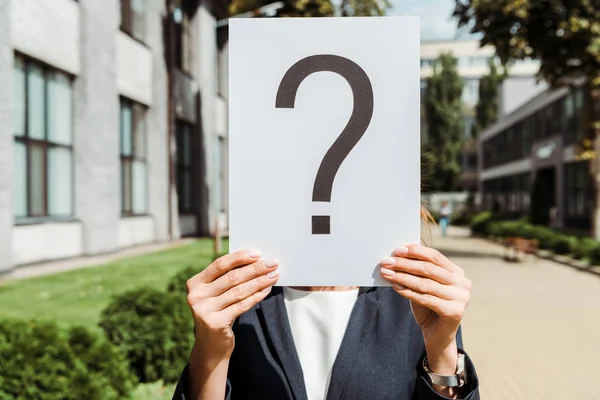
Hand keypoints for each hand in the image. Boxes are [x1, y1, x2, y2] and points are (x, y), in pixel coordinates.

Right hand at [186, 250, 279, 361]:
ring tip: (274, 275)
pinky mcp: (215, 323)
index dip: (239, 257)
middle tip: (273, 263)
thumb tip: (255, 260)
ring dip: (260, 281)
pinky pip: (242, 305)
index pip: (219, 264)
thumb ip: (227, 278)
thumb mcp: (216, 294)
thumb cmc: (217, 312)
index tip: (258, 253)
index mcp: (195, 283)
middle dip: (255, 269)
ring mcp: (204, 310)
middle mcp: (196, 296)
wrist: (210, 346)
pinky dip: (257, 296)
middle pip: (232, 277)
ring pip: (239, 291)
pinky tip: (267, 289)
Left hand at [380, 244, 471, 371]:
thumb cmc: (429, 306)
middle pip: (428, 269)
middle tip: (386, 261)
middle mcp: (463, 283)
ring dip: (402, 277)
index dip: (415, 251)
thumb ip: (416, 271)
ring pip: (425, 283)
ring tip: (387, 273)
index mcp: (457, 272)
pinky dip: (408, 292)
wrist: (437, 335)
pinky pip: (426, 299)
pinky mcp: (455, 312)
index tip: (397, 250)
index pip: (434, 256)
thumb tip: (396, 256)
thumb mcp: (423, 284)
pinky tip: (395, 287)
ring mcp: (462, 298)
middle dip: (405, 264)